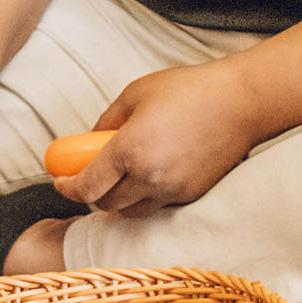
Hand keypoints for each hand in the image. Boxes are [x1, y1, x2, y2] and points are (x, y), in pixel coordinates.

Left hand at [55, 60, 258, 217]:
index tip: (60, 180)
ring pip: (131, 212)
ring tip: (120, 176)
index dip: (67, 187)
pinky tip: (149, 174)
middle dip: (91, 194)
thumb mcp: (136, 94)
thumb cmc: (190, 91)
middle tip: (88, 175)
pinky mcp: (192, 196)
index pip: (86, 187)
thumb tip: (90, 140)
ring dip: (118, 200)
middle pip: (105, 205)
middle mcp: (150, 178)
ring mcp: (173, 191)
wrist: (241, 103)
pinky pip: (158, 205)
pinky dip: (145, 197)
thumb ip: (107, 120)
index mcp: (130, 150)